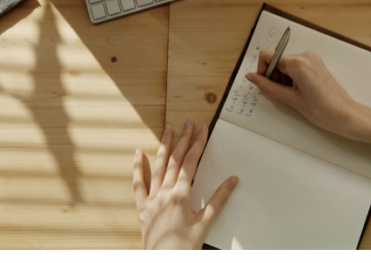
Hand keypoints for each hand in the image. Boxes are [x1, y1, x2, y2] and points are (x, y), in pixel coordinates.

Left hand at [133, 120, 237, 248]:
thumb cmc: (185, 248)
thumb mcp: (205, 223)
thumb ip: (218, 199)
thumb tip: (232, 180)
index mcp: (180, 196)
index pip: (190, 162)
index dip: (197, 144)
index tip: (202, 129)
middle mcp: (163, 194)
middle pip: (175, 160)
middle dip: (182, 139)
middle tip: (188, 123)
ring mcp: (151, 200)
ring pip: (157, 167)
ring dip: (164, 146)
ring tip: (168, 129)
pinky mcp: (142, 208)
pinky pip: (138, 184)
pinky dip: (138, 168)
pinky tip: (139, 153)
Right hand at [244, 49, 370, 156]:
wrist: (346, 115)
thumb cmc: (323, 110)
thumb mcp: (291, 100)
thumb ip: (268, 87)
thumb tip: (251, 77)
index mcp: (298, 63)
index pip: (267, 55)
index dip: (262, 70)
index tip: (266, 84)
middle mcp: (305, 56)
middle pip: (276, 59)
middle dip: (273, 76)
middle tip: (283, 94)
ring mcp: (312, 59)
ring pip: (285, 64)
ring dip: (283, 78)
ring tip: (293, 95)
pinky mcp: (315, 64)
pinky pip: (295, 66)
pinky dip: (291, 78)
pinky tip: (299, 91)